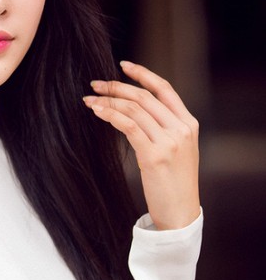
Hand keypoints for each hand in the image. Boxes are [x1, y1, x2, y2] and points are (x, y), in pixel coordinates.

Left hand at [83, 61, 200, 229]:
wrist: (180, 214)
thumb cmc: (173, 185)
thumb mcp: (177, 152)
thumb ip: (164, 130)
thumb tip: (136, 113)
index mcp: (189, 124)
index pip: (164, 88)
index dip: (143, 73)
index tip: (123, 65)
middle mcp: (181, 128)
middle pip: (145, 96)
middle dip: (117, 86)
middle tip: (94, 84)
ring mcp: (169, 141)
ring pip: (134, 108)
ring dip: (108, 101)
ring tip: (89, 100)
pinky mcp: (154, 155)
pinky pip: (128, 126)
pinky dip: (110, 115)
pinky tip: (97, 112)